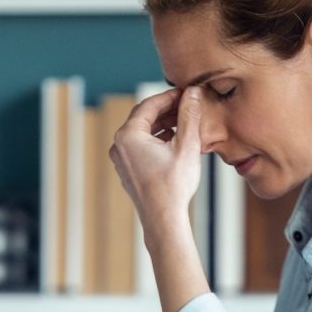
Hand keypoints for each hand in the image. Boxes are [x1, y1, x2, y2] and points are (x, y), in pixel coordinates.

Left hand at [109, 86, 202, 230]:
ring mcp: (121, 158)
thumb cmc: (174, 185)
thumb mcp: (186, 144)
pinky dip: (157, 139)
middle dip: (167, 109)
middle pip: (144, 117)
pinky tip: (176, 140)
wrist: (163, 219)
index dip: (170, 96)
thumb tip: (193, 92)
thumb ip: (189, 114)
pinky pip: (141, 146)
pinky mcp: (127, 169)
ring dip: (163, 124)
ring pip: (143, 132)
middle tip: (188, 104)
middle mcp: (119, 144)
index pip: (150, 104)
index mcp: (128, 135)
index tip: (187, 92)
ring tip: (185, 121)